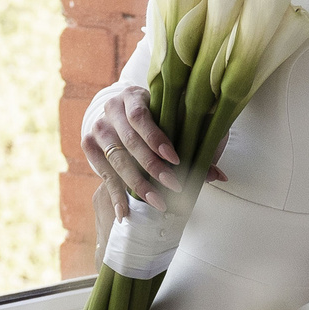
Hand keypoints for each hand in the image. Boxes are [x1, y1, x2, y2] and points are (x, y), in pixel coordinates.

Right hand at [81, 87, 222, 213]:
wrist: (120, 110)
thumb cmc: (155, 114)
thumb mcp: (173, 118)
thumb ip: (195, 141)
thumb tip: (219, 176)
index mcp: (133, 96)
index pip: (141, 117)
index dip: (157, 139)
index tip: (176, 160)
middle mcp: (111, 109)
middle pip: (130, 142)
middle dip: (153, 167)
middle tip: (175, 186)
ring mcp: (98, 128)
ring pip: (116, 160)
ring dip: (138, 184)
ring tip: (158, 203)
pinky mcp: (89, 145)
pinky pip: (104, 174)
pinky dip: (115, 195)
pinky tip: (125, 212)